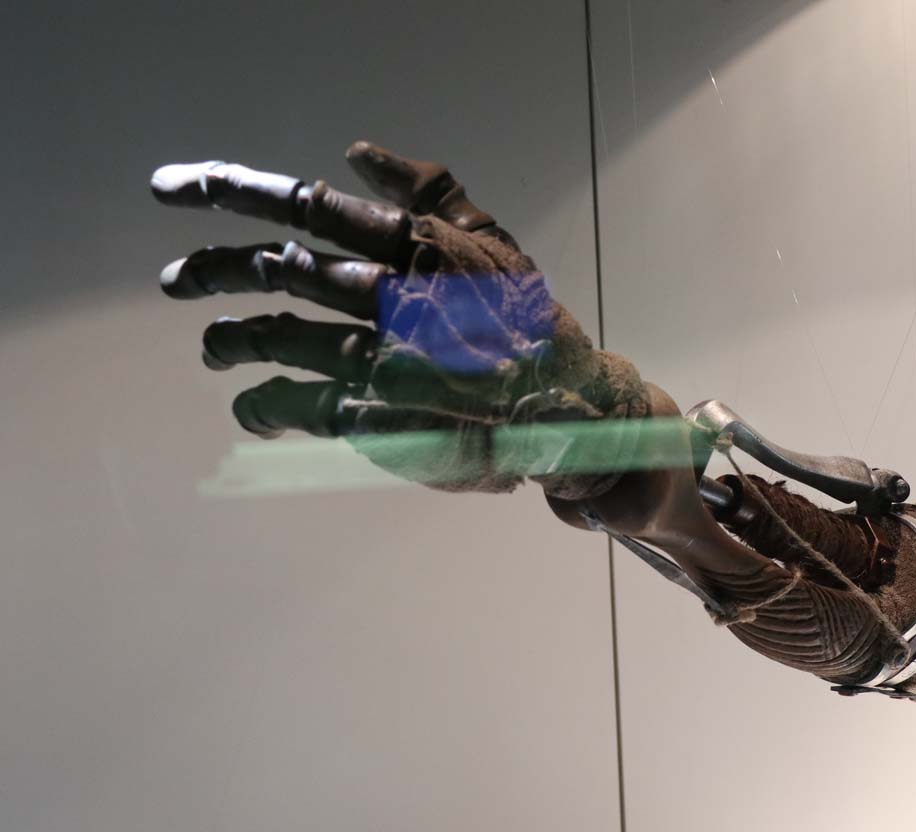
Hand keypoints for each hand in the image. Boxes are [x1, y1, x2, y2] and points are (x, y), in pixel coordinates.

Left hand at [153, 142, 647, 495]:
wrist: (565, 410)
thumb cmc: (527, 322)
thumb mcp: (494, 239)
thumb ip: (432, 189)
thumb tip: (357, 153)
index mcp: (416, 245)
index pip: (308, 207)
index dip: (233, 193)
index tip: (177, 191)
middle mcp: (390, 297)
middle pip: (277, 270)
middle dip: (211, 272)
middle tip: (173, 279)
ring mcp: (379, 360)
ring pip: (278, 336)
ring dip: (230, 338)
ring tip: (210, 344)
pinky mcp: (376, 417)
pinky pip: (298, 405)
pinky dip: (263, 405)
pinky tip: (250, 407)